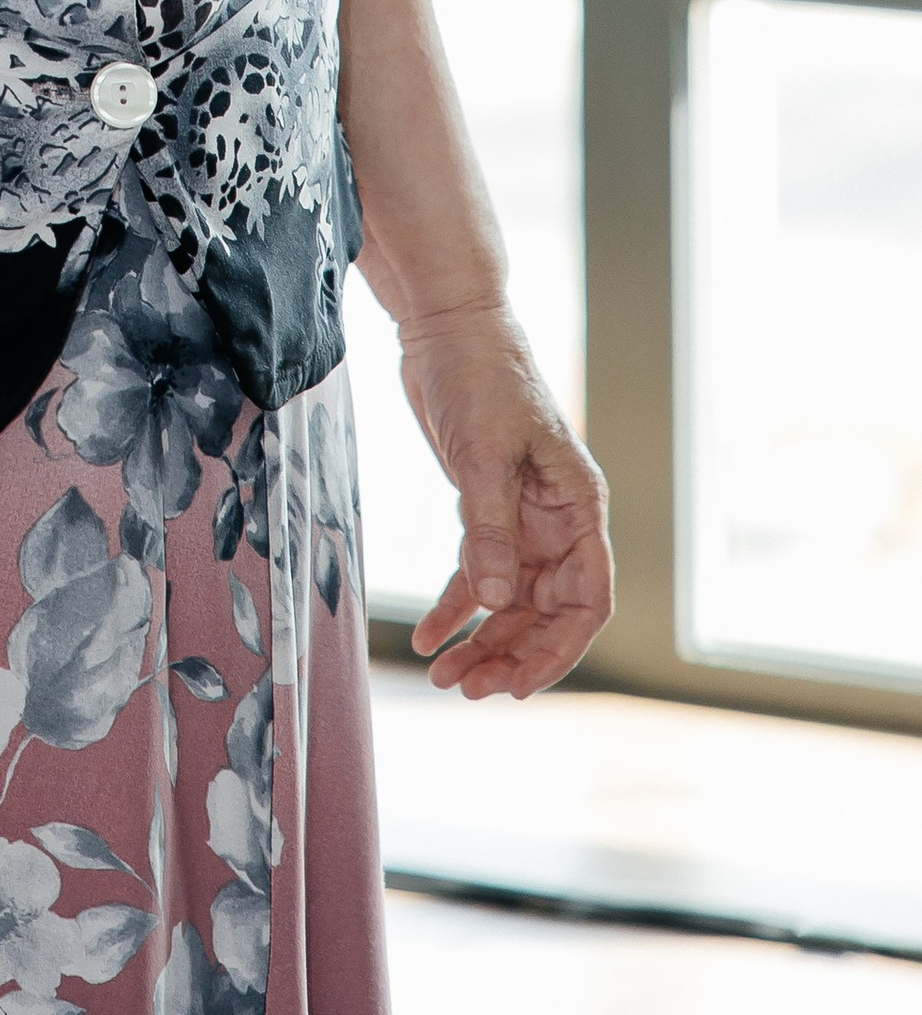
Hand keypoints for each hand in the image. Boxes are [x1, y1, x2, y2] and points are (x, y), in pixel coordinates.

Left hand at [401, 301, 612, 696]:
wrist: (447, 325)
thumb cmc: (481, 375)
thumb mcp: (485, 453)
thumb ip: (490, 529)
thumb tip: (495, 605)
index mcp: (579, 507)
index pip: (587, 599)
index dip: (559, 648)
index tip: (520, 684)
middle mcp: (557, 520)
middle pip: (545, 611)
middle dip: (510, 654)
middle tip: (467, 690)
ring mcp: (521, 518)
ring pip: (509, 600)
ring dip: (481, 640)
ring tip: (444, 678)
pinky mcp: (484, 509)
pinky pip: (477, 573)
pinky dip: (454, 607)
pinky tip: (427, 639)